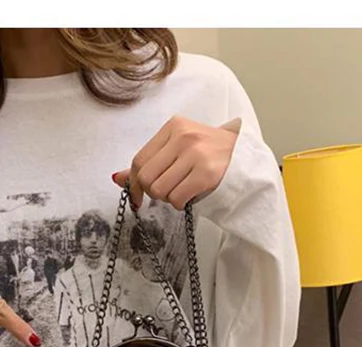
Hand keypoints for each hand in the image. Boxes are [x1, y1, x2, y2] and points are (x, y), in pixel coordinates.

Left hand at [112, 115, 237, 210]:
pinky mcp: (207, 173)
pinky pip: (177, 199)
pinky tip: (190, 195)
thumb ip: (149, 162)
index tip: (137, 197)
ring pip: (160, 190)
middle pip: (147, 177)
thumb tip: (117, 178)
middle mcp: (184, 137)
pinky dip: (179, 203)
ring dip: (167, 199)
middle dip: (152, 192)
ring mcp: (196, 154)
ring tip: (181, 191)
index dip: (134, 183)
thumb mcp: (177, 150)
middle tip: (166, 192)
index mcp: (174, 127)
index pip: (140, 160)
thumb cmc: (208, 155)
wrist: (245, 159)